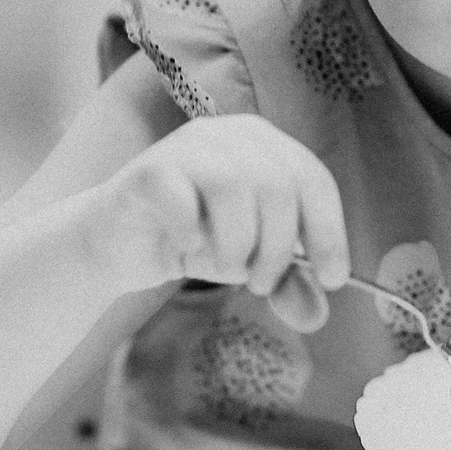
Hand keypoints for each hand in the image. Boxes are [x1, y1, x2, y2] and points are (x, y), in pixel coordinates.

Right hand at [81, 115, 349, 331]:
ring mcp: (187, 146)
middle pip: (279, 186)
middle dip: (278, 248)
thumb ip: (287, 283)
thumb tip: (318, 315)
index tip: (332, 279)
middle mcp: (229, 133)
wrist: (118, 245)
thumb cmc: (194, 242)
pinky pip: (184, 203)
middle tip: (260, 283)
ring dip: (238, 246)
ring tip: (225, 269)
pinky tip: (187, 248)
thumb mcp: (251, 264)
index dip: (328, 232)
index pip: (314, 179)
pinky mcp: (149, 170)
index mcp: (265, 143)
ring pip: (236, 188)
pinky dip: (193, 236)